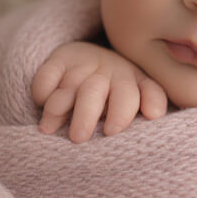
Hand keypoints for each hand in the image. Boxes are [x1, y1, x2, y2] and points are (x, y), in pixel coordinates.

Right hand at [31, 41, 167, 142]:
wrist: (92, 61)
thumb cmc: (118, 95)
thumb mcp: (138, 101)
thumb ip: (149, 107)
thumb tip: (155, 113)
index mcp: (136, 84)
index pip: (139, 93)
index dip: (124, 112)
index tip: (111, 131)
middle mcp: (112, 72)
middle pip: (97, 92)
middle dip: (86, 115)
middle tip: (77, 138)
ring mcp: (85, 65)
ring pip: (70, 86)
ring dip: (58, 108)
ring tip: (49, 129)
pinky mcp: (60, 60)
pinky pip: (48, 75)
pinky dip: (43, 90)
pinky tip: (41, 104)